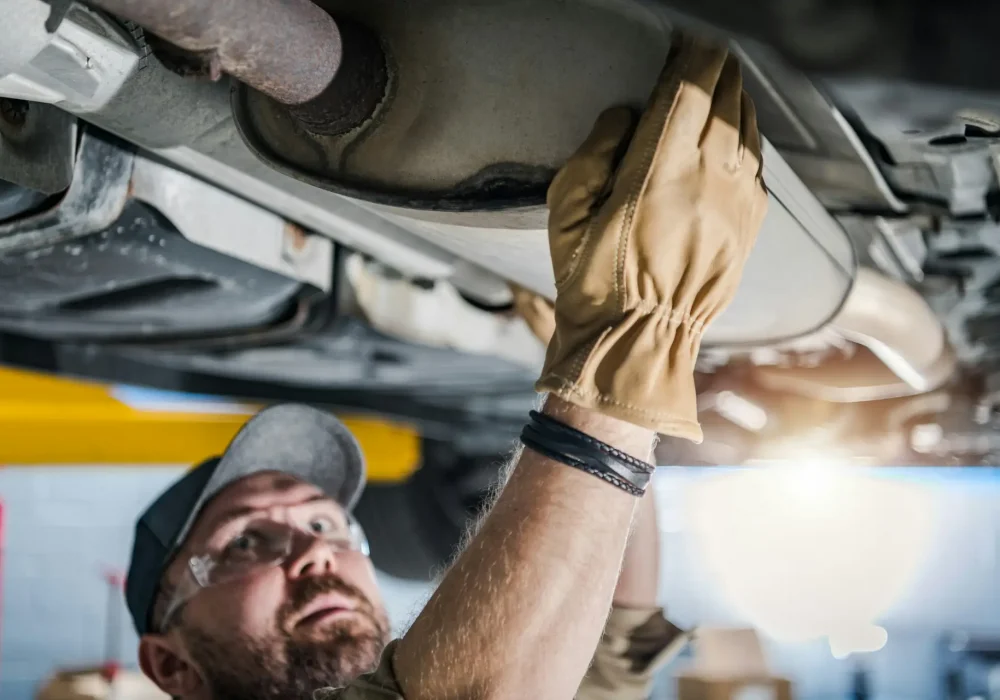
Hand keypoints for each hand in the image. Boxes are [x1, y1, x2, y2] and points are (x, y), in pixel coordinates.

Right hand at [537, 33, 767, 441]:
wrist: (639, 341)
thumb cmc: (593, 282)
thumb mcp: (565, 215)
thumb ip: (594, 154)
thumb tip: (626, 115)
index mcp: (657, 173)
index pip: (686, 93)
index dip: (691, 59)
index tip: (688, 41)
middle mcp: (707, 181)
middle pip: (726, 103)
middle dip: (719, 70)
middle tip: (709, 53)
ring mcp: (736, 206)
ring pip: (749, 131)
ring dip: (739, 99)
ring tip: (726, 82)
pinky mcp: (749, 229)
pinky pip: (759, 168)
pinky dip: (751, 139)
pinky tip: (740, 132)